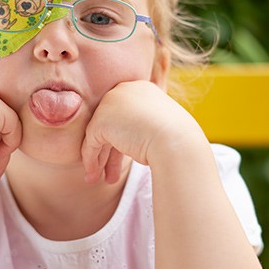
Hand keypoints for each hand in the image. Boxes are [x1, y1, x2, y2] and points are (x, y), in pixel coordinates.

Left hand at [81, 80, 204, 183]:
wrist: (176, 142)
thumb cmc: (176, 140)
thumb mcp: (162, 129)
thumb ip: (145, 128)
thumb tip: (132, 141)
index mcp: (141, 89)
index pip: (125, 115)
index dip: (122, 138)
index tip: (122, 158)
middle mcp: (124, 90)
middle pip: (111, 123)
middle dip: (108, 150)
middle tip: (108, 171)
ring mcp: (110, 103)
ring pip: (99, 133)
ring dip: (99, 158)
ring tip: (97, 178)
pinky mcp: (101, 120)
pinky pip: (91, 143)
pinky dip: (91, 160)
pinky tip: (94, 175)